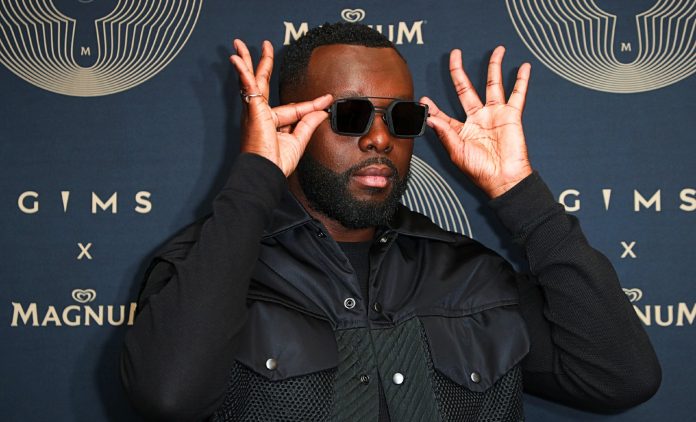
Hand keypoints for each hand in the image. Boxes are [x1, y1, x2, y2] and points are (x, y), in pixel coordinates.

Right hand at [229, 40, 332, 176]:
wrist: (265, 172)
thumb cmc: (275, 163)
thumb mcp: (298, 141)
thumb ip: (309, 123)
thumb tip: (322, 110)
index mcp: (272, 122)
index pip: (295, 108)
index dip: (313, 104)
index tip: (327, 99)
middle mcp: (261, 114)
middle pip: (263, 83)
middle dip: (263, 64)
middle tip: (264, 46)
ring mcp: (254, 110)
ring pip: (252, 79)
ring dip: (248, 60)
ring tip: (240, 44)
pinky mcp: (252, 109)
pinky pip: (247, 85)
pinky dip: (243, 71)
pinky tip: (237, 59)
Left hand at [422, 46, 532, 197]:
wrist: (504, 178)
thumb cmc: (480, 171)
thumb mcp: (457, 151)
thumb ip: (444, 132)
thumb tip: (429, 117)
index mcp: (461, 130)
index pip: (443, 114)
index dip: (433, 107)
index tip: (424, 98)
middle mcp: (477, 119)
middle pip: (466, 89)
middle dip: (459, 71)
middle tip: (455, 55)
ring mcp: (494, 115)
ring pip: (493, 84)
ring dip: (494, 67)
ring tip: (497, 51)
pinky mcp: (511, 116)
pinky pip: (517, 95)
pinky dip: (522, 81)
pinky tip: (524, 68)